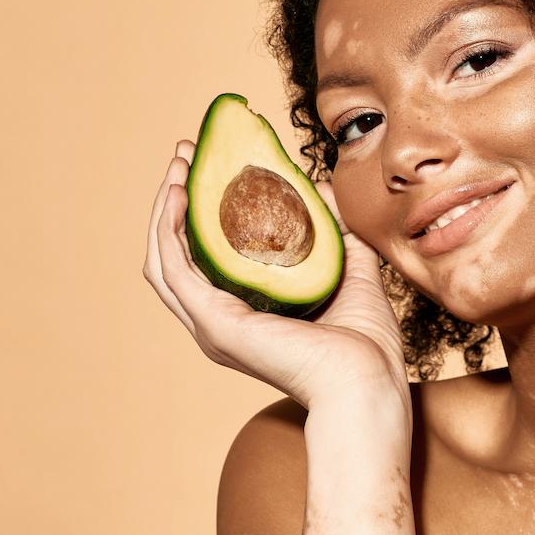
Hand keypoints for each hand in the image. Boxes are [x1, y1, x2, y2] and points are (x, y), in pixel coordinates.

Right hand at [143, 140, 409, 423]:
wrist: (369, 380)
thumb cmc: (365, 345)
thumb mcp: (351, 269)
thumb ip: (337, 231)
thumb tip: (318, 188)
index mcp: (246, 312)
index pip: (207, 257)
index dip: (202, 212)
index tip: (208, 166)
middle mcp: (220, 320)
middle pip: (177, 252)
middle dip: (176, 199)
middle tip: (185, 154)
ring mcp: (212, 324)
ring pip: (165, 257)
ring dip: (165, 207)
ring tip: (179, 166)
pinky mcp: (214, 322)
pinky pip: (174, 269)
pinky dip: (169, 229)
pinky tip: (180, 195)